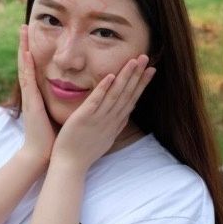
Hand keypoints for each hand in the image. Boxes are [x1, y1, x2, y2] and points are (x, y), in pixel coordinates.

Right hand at [17, 24, 55, 164]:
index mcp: (40, 94)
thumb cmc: (54, 136)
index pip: (37, 68)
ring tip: (21, 30)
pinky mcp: (31, 102)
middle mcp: (33, 92)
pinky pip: (29, 80)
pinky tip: (27, 52)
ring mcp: (30, 96)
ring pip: (26, 66)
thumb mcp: (59, 112)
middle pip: (29, 62)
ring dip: (23, 48)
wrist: (44, 154)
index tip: (34, 36)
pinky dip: (27, 65)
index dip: (35, 51)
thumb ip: (63, 102)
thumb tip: (75, 94)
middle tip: (23, 25)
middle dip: (25, 44)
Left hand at [51, 54, 155, 170]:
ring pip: (115, 95)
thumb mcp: (107, 138)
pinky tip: (110, 76)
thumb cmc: (86, 152)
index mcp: (115, 122)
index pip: (132, 99)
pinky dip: (103, 89)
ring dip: (125, 77)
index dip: (142, 84)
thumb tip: (126, 114)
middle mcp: (110, 119)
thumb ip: (117, 124)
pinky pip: (95, 101)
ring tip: (133, 61)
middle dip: (137, 75)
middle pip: (127, 94)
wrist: (71, 165)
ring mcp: (98, 119)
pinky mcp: (84, 118)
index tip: (151, 70)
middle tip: (146, 58)